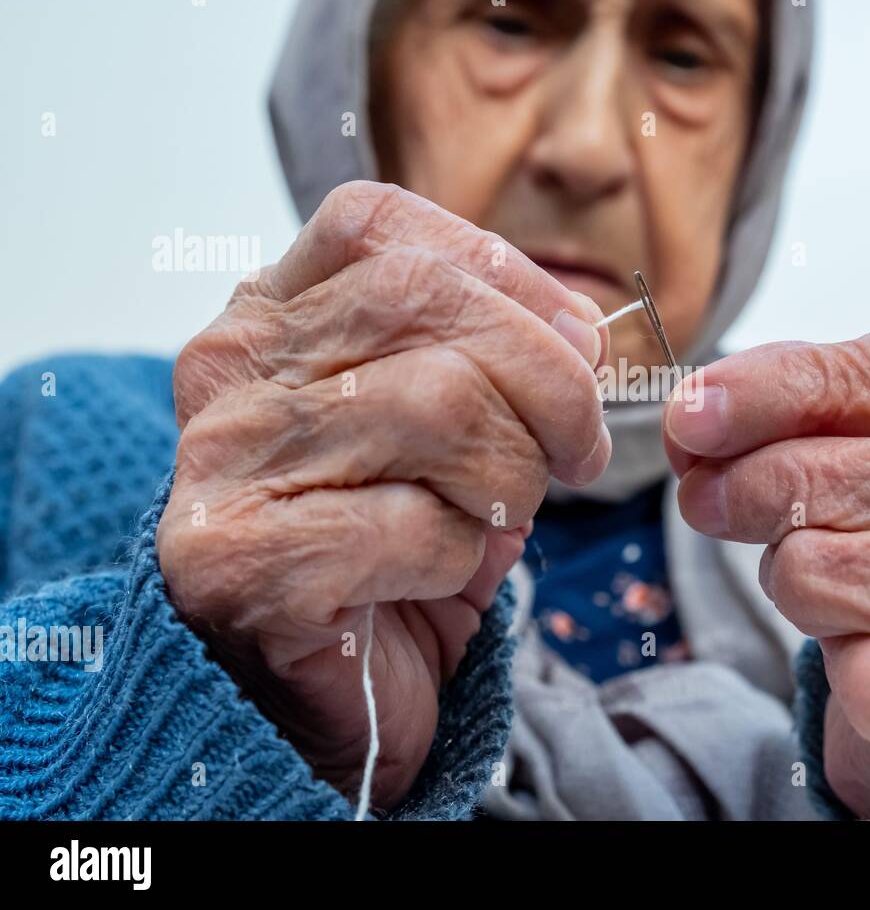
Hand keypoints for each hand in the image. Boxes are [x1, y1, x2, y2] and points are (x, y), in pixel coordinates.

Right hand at [158, 181, 609, 808]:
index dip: (500, 268)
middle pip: (424, 298)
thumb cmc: (394, 554)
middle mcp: (232, 376)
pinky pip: (417, 525)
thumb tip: (584, 332)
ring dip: (512, 477)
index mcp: (268, 320)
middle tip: (579, 450)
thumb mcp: (451, 433)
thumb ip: (495, 362)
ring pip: (438, 404)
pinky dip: (462, 558)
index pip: (378, 226)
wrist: (324, 701)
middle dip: (546, 377)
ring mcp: (227, 467)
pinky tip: (431, 581)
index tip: (575, 341)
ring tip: (496, 523)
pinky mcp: (244, 563)